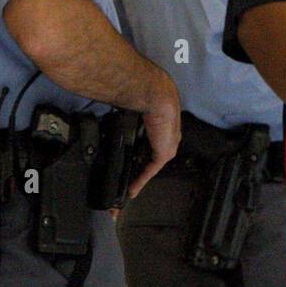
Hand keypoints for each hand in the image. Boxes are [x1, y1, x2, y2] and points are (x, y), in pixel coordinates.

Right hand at [129, 75, 180, 197]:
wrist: (157, 96)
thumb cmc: (146, 96)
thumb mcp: (137, 108)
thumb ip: (130, 113)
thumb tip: (116, 109)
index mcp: (163, 126)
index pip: (151, 143)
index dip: (140, 153)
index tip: (130, 162)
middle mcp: (168, 137)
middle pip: (151, 157)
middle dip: (138, 169)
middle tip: (125, 181)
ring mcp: (168, 146)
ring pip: (151, 166)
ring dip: (139, 178)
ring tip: (127, 189)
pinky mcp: (164, 153)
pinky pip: (150, 170)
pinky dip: (140, 181)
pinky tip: (131, 190)